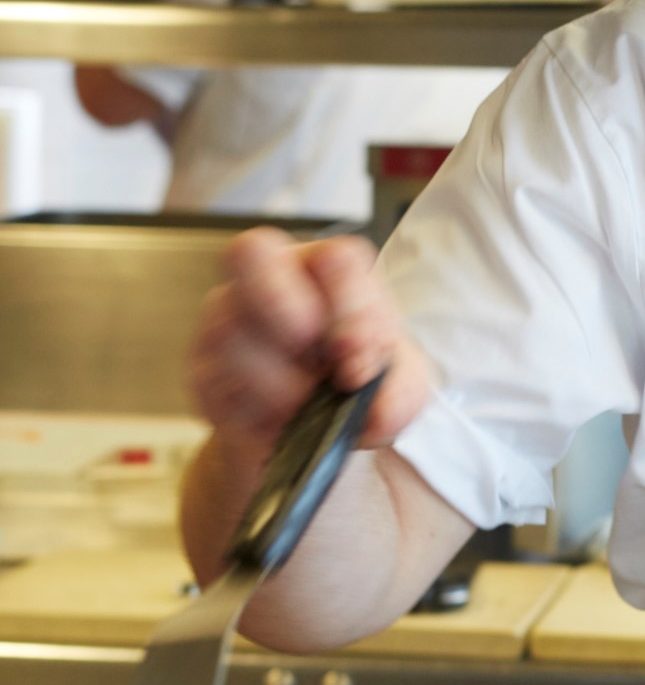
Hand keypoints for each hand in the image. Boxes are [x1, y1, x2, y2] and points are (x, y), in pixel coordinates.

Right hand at [190, 227, 430, 456]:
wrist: (314, 432)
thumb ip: (402, 391)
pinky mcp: (202, 369)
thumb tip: (377, 410)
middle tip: (312, 352)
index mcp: (326, 269)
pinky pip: (214, 382)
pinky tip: (277, 421)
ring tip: (306, 406)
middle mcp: (268, 280)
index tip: (362, 360)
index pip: (336, 259)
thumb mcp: (399, 385)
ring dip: (279, 383)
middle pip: (250, 251)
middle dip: (281, 303)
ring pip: (231, 331)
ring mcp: (226, 319)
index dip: (353, 310)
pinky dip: (254, 411)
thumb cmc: (357, 383)